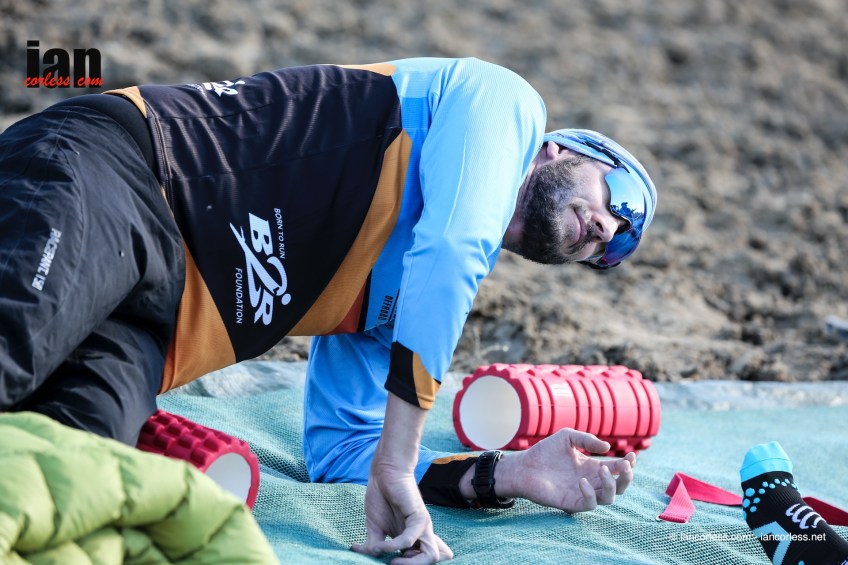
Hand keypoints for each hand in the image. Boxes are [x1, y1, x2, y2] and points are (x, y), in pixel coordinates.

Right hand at [351, 457, 452, 563]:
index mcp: (414, 537)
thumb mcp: (375, 528)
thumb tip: (370, 556)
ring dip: (410, 564)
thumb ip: (375, 545)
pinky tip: (381, 545)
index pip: (427, 557)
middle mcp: (422, 533)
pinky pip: (409, 539)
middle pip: (432, 559)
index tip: (391, 562)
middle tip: (392, 564)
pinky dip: (393, 546)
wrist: (384, 472)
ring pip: (431, 556)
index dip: (413, 564)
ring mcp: (422, 526)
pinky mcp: (419, 517)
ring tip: (392, 562)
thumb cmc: (381, 497)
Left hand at [495, 428, 635, 512]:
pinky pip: (589, 504)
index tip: (631, 456)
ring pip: (609, 498)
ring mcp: (582, 493)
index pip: (617, 469)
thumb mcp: (567, 437)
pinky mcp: (571, 503)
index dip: (628, 464)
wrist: (524, 466)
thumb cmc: (544, 451)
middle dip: (626, 477)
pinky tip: (582, 480)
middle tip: (624, 465)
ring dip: (611, 484)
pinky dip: (591, 494)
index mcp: (593, 467)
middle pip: (620, 486)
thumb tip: (608, 448)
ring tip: (602, 468)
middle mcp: (591, 481)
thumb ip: (586, 439)